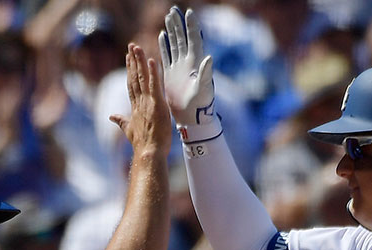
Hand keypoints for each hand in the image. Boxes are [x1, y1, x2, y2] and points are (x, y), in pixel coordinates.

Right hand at [110, 43, 171, 153]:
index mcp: (134, 107)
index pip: (131, 84)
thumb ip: (120, 121)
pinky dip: (153, 73)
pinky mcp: (157, 105)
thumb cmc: (142, 145)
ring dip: (140, 61)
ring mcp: (147, 103)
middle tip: (132, 45)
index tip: (128, 57)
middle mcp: (139, 102)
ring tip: (137, 47)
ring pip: (142, 78)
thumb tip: (111, 116)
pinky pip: (154, 86)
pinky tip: (152, 60)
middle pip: (134, 77)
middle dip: (133, 61)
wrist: (148, 153)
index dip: (130, 70)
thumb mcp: (129, 130)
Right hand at [157, 6, 219, 141]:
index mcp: (196, 62)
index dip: (191, 25)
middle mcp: (188, 62)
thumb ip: (206, 73)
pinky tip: (162, 36)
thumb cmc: (201, 105)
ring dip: (171, 31)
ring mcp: (179, 67)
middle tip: (173, 10)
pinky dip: (165, 45)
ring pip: (175, 44)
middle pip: (182, 38)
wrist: (192, 117)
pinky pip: (168, 55)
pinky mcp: (171, 74)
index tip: (188, 12)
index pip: (194, 39)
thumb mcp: (204, 88)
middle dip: (178, 24)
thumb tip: (209, 57)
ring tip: (167, 18)